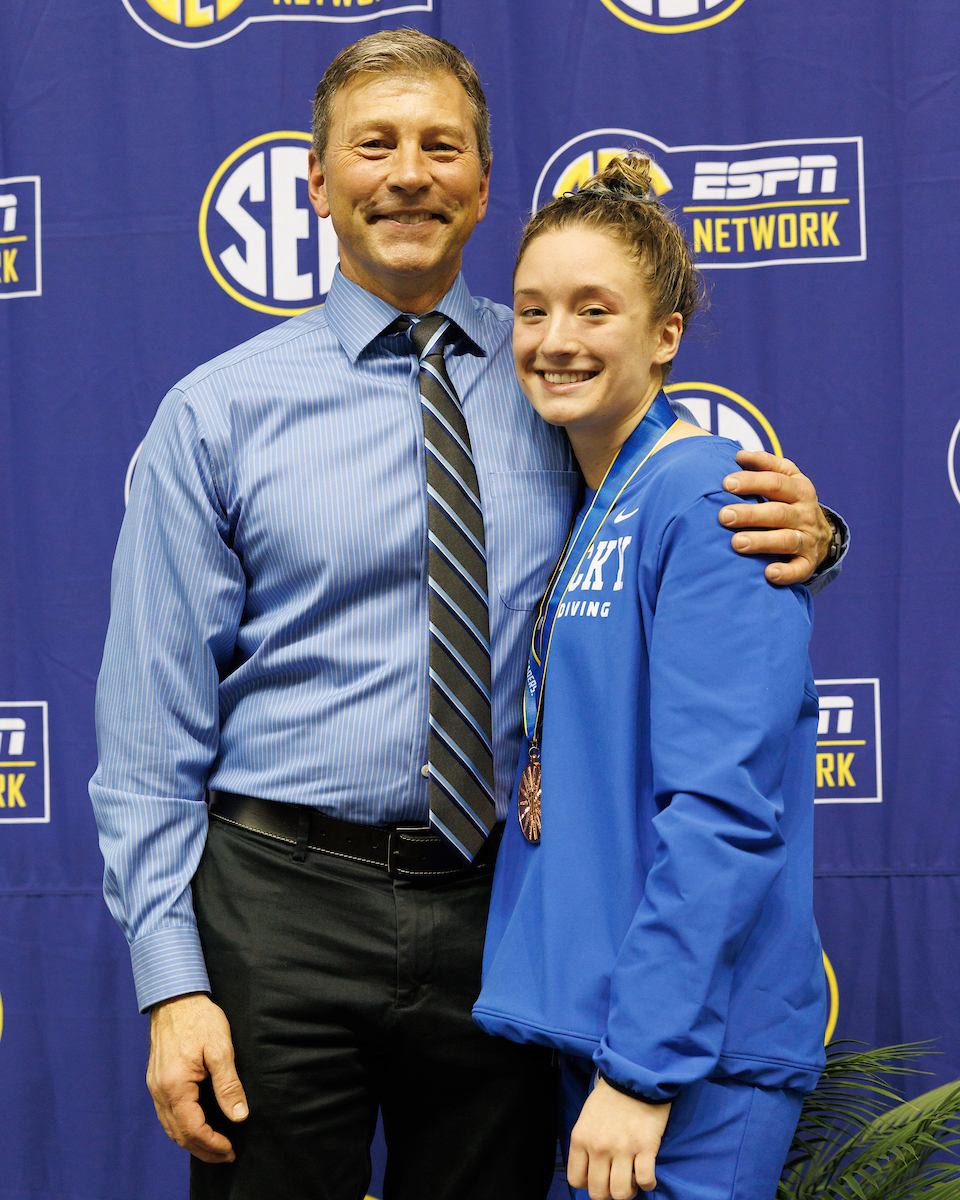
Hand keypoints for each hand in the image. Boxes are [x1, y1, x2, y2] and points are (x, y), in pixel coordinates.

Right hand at [147, 992, 247, 1162]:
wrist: (176, 997)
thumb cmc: (200, 1018)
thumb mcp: (221, 1048)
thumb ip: (229, 1084)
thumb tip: (239, 1116)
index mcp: (175, 1085)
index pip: (193, 1129)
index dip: (212, 1145)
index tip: (231, 1150)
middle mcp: (160, 1091)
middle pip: (179, 1134)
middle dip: (203, 1150)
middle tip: (226, 1156)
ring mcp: (154, 1086)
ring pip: (170, 1127)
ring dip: (191, 1141)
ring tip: (214, 1147)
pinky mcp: (156, 1080)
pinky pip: (166, 1114)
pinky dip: (181, 1127)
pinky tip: (197, 1126)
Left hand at [567, 1077, 671, 1198]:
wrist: (634, 1074)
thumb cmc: (610, 1096)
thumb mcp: (587, 1117)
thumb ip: (586, 1143)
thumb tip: (592, 1170)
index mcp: (581, 1138)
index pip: (576, 1180)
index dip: (588, 1184)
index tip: (599, 1178)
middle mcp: (598, 1147)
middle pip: (598, 1193)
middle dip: (608, 1192)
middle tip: (616, 1181)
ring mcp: (622, 1148)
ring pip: (620, 1193)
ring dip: (627, 1191)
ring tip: (631, 1180)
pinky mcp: (645, 1147)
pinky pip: (645, 1181)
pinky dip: (647, 1183)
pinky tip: (647, 1175)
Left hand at [719, 449, 832, 585]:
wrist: (821, 534)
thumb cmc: (790, 501)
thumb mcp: (786, 478)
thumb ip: (765, 464)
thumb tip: (739, 455)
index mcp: (799, 489)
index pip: (775, 482)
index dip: (752, 481)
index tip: (726, 483)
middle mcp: (805, 514)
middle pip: (778, 512)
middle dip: (750, 514)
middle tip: (723, 516)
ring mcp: (808, 539)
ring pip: (786, 540)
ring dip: (762, 542)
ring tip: (737, 543)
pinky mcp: (808, 563)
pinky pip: (799, 570)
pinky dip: (785, 573)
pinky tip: (768, 574)